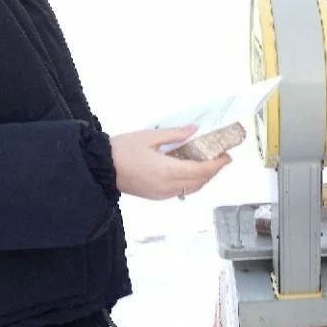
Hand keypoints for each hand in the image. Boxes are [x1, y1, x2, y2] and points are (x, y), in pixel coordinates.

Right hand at [111, 126, 230, 200]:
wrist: (99, 169)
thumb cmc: (122, 150)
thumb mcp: (149, 136)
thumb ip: (175, 134)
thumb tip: (195, 129)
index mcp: (168, 171)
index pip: (201, 170)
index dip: (217, 164)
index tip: (227, 156)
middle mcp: (168, 186)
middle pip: (200, 182)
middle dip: (214, 171)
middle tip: (222, 158)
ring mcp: (162, 194)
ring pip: (192, 189)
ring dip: (204, 178)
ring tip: (210, 164)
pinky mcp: (156, 196)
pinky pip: (181, 192)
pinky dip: (192, 183)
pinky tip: (192, 171)